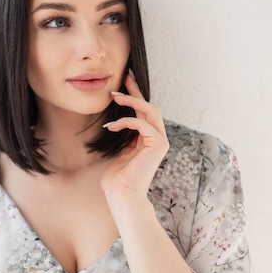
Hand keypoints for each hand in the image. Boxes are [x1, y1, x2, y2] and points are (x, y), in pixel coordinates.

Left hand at [101, 71, 168, 200]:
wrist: (123, 196)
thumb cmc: (117, 179)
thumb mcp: (119, 152)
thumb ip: (124, 138)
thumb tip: (117, 123)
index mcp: (149, 139)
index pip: (144, 112)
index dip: (135, 94)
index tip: (125, 80)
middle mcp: (158, 138)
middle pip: (150, 106)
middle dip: (136, 90)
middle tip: (123, 77)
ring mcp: (160, 141)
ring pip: (149, 110)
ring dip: (131, 100)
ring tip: (114, 96)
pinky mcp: (158, 144)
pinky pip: (142, 124)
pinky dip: (125, 121)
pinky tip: (111, 126)